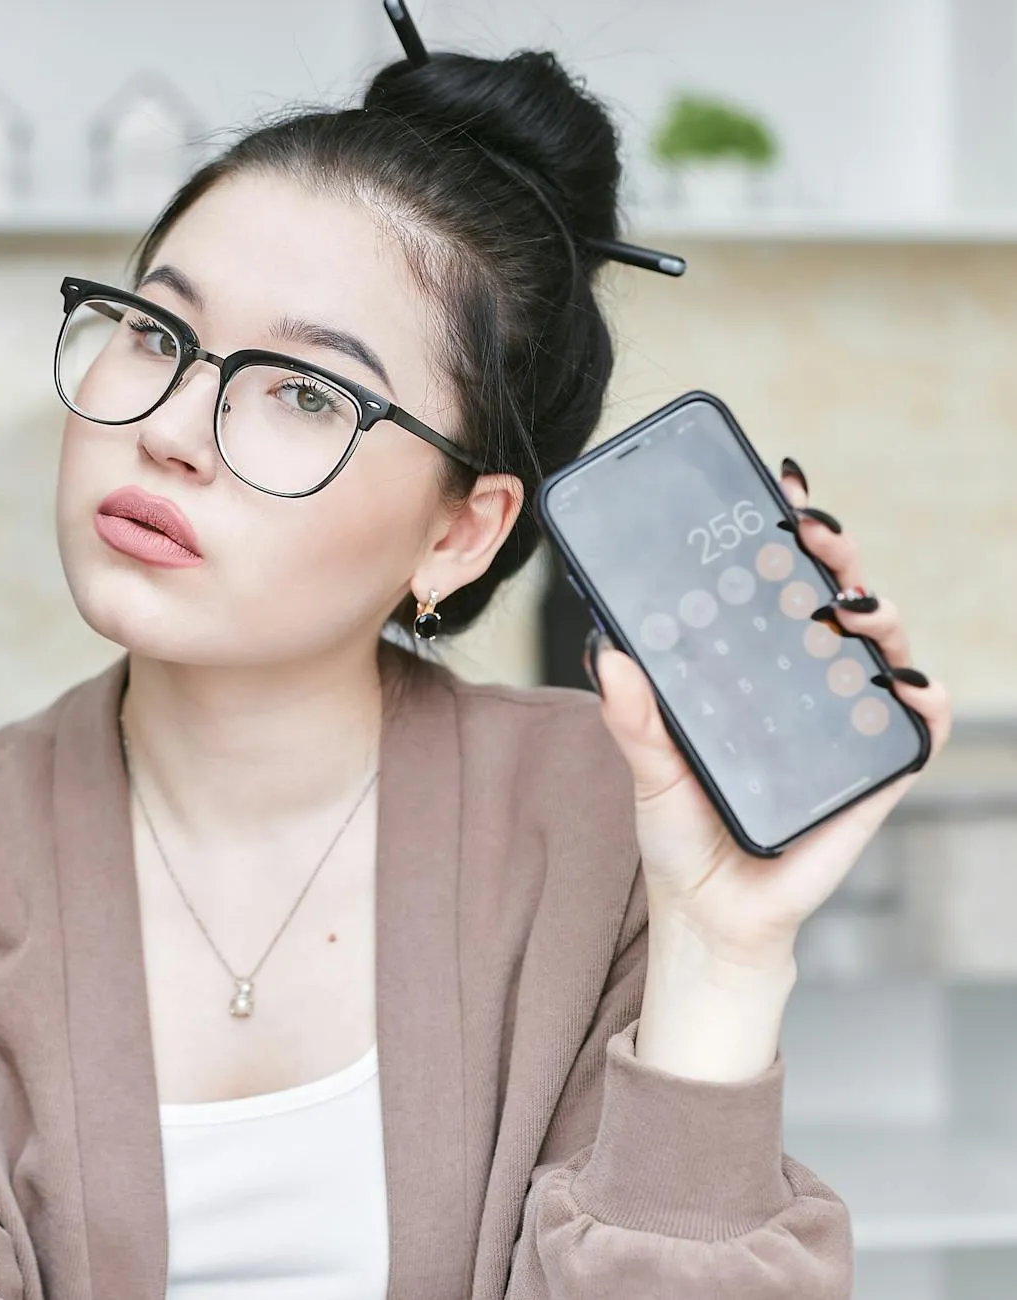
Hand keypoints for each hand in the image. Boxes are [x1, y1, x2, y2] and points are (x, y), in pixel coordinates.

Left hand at [588, 460, 952, 1076]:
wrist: (714, 915)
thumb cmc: (680, 833)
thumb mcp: (648, 770)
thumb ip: (632, 716)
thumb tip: (607, 652)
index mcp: (747, 667)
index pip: (771, 585)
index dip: (782, 534)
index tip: (777, 487)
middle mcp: (802, 684)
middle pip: (832, 599)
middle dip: (831, 553)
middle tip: (811, 531)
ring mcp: (844, 724)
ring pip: (882, 649)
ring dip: (878, 613)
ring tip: (849, 605)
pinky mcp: (876, 774)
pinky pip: (917, 729)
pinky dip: (922, 702)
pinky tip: (903, 687)